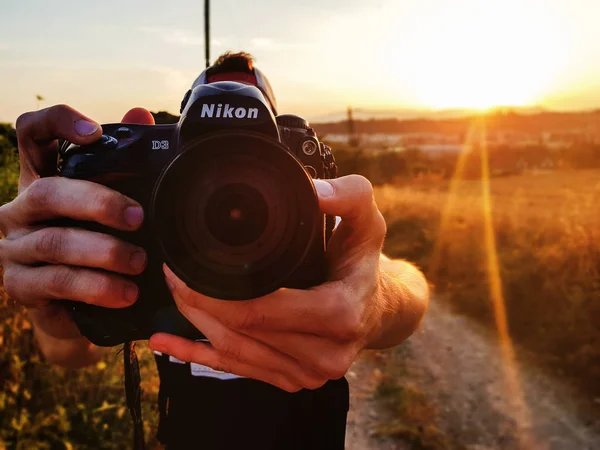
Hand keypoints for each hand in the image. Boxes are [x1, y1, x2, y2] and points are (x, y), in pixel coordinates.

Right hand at [0, 106, 153, 340]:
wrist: (79, 307)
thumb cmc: (98, 246)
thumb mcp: (111, 206)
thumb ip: (123, 165)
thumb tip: (140, 114)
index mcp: (43, 179)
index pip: (32, 135)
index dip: (56, 123)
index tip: (94, 131)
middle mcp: (20, 208)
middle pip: (48, 192)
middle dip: (98, 202)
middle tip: (137, 217)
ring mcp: (15, 248)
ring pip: (55, 241)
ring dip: (104, 252)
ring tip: (139, 262)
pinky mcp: (20, 285)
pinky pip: (57, 282)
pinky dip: (97, 287)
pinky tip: (125, 293)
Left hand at [149, 175, 387, 391]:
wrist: (381, 307)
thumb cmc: (365, 261)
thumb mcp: (367, 220)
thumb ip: (346, 196)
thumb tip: (311, 189)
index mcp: (340, 314)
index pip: (261, 311)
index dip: (215, 292)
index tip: (186, 266)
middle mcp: (326, 354)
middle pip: (241, 333)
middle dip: (198, 304)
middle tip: (173, 272)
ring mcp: (309, 373)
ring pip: (235, 353)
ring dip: (196, 325)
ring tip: (173, 293)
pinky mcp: (294, 380)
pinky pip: (238, 370)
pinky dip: (198, 356)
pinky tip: (168, 345)